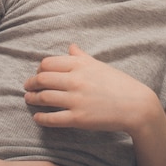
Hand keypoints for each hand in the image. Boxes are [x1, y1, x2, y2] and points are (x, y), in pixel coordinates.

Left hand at [24, 44, 162, 133]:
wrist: (136, 105)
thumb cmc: (119, 84)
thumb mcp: (100, 66)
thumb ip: (82, 57)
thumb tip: (70, 46)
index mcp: (81, 65)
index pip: (48, 63)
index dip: (39, 69)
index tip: (38, 73)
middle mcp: (76, 80)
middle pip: (42, 79)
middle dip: (31, 83)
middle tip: (28, 87)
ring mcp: (76, 100)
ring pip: (44, 97)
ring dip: (32, 99)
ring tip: (29, 99)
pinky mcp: (78, 118)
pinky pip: (52, 118)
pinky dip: (41, 118)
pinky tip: (37, 117)